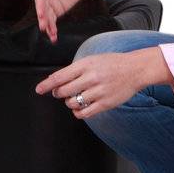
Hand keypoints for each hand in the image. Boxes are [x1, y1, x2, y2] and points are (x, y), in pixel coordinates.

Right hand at [34, 0, 107, 42]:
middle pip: (42, 7)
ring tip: (50, 35)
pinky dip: (53, 28)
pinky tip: (53, 37)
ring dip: (48, 25)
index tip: (41, 13)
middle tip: (44, 26)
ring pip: (47, 16)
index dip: (40, 4)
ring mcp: (50, 2)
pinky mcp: (57, 9)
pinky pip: (53, 20)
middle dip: (43, 17)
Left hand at [34, 49, 164, 119]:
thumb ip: (76, 69)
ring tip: (74, 98)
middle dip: (58, 93)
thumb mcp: (92, 60)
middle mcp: (90, 78)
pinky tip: (80, 108)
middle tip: (60, 92)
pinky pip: (85, 113)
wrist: (134, 69)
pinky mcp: (105, 103)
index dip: (47, 85)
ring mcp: (98, 91)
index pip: (60, 76)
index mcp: (85, 65)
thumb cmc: (112, 63)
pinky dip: (78, 112)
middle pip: (64, 91)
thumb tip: (59, 81)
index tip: (39, 90)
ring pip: (73, 103)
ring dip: (69, 102)